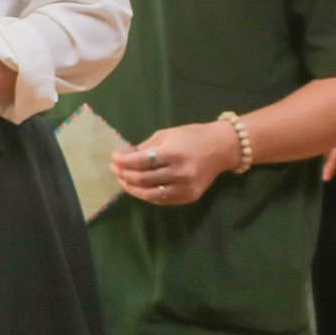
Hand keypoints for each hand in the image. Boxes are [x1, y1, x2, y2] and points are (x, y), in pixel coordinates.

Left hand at [114, 121, 240, 205]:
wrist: (221, 148)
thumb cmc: (191, 137)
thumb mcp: (166, 135)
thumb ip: (144, 148)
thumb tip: (123, 157)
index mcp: (173, 153)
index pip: (140, 162)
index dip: (123, 161)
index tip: (114, 158)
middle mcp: (180, 173)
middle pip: (143, 179)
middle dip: (124, 175)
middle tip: (114, 169)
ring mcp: (185, 188)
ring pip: (150, 194)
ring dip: (132, 188)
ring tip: (122, 180)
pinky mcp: (189, 197)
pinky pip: (162, 200)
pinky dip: (147, 195)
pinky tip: (138, 187)